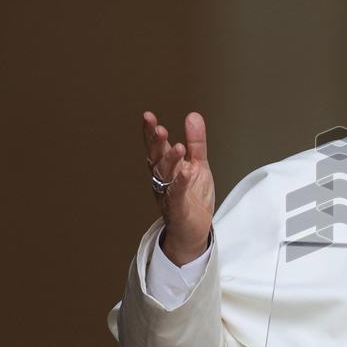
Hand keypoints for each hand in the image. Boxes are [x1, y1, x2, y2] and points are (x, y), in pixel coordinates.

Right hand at [142, 111, 214, 265]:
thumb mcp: (198, 165)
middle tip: (159, 129)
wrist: (195, 230)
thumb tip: (193, 116)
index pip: (157, 147)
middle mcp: (163, 179)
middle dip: (156, 144)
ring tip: (179, 147)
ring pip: (165, 176)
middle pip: (157, 159)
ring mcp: (168, 194)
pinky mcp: (177, 209)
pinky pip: (177, 194)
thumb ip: (196, 142)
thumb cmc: (193, 197)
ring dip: (170, 161)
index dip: (151, 132)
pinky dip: (181, 183)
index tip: (148, 116)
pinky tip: (186, 172)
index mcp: (167, 167)